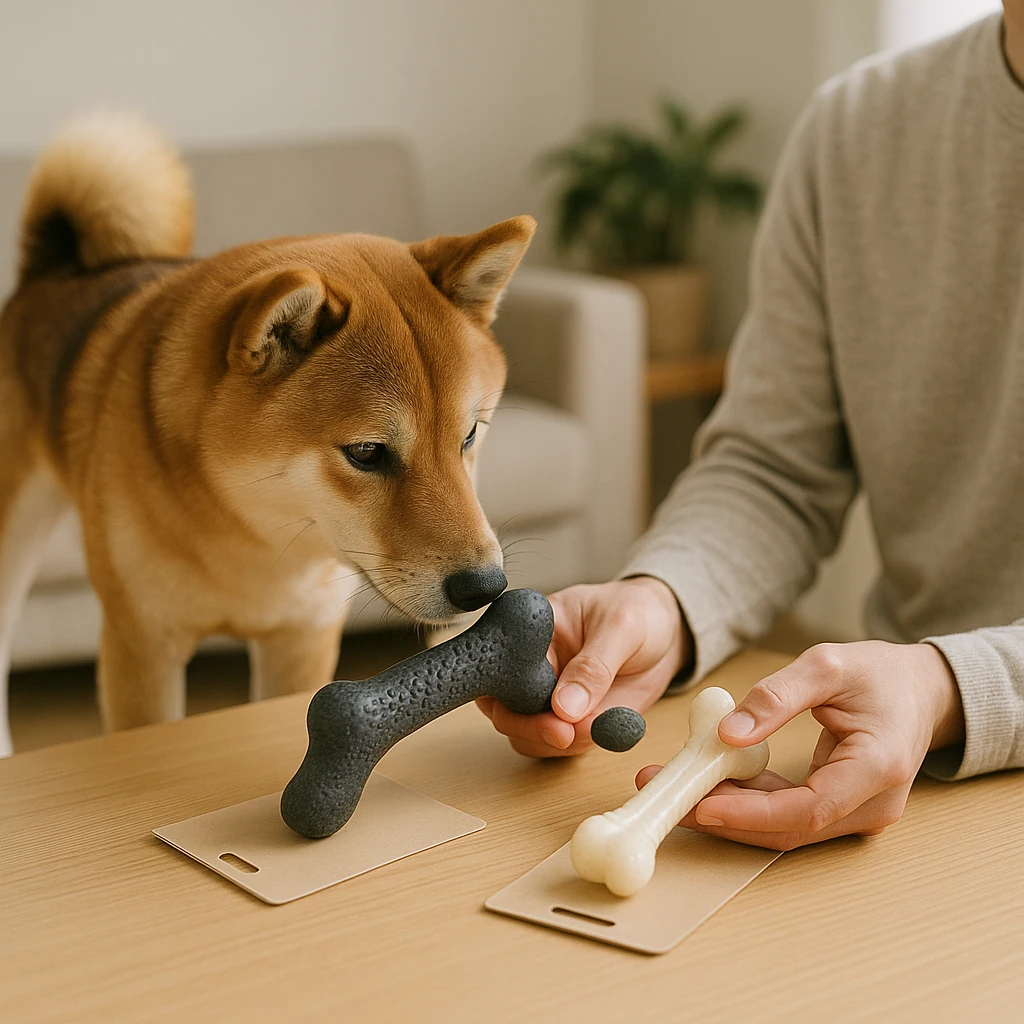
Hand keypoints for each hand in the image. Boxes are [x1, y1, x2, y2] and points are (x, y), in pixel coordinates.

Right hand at [477, 577, 689, 756]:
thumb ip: (593, 666)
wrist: (665, 630)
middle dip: (532, 729)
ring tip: (595, 727)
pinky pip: (553, 744)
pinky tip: (601, 729)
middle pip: (503, 709)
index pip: (502, 668)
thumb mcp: (623, 628)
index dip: (516, 699)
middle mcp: (529, 664)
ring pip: (525, 734)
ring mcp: (545, 693)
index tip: (551, 718)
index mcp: (533, 630)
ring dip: (555, 743)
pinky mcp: (564, 716)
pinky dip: (575, 747)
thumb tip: (564, 706)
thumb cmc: (638, 612)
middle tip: (566, 735)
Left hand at [635, 641, 964, 849]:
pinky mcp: (839, 808)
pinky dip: (745, 800)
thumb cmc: (881, 674)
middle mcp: (871, 804)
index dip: (751, 812)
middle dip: (722, 816)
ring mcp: (856, 812)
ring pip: (783, 825)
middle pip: (788, 827)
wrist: (921, 689)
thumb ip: (778, 697)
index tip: (702, 804)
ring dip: (726, 810)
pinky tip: (705, 781)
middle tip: (665, 797)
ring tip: (669, 786)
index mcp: (877, 768)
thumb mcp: (827, 666)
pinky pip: (786, 811)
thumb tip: (728, 733)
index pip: (808, 808)